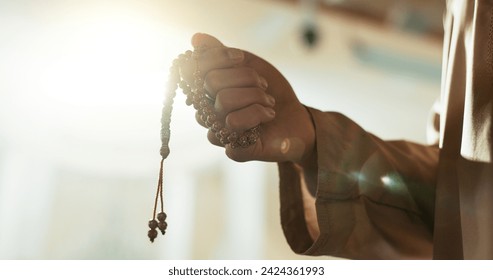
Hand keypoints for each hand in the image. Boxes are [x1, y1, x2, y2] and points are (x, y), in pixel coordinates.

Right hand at [181, 33, 314, 163]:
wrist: (298, 118)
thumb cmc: (270, 92)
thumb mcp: (249, 66)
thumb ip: (222, 53)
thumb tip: (195, 38)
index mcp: (208, 93)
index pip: (197, 69)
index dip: (219, 58)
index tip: (241, 59)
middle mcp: (209, 113)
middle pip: (212, 83)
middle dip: (245, 78)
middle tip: (263, 86)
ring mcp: (221, 133)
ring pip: (224, 104)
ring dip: (255, 97)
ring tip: (269, 104)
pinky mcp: (235, 151)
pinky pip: (234, 130)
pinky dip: (257, 117)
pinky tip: (267, 119)